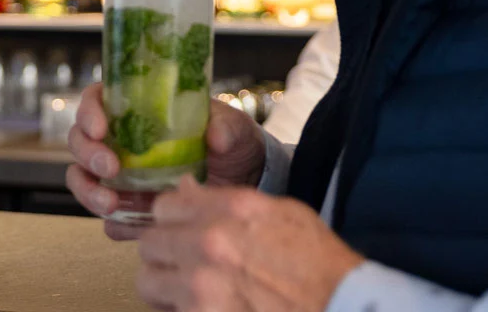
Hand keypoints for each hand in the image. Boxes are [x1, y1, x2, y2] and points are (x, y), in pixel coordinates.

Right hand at [65, 83, 267, 239]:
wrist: (244, 181)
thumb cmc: (231, 143)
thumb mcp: (234, 127)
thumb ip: (224, 127)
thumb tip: (215, 137)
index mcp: (137, 109)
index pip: (96, 100)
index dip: (89, 112)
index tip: (100, 128)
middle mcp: (121, 140)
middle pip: (80, 141)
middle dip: (88, 155)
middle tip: (111, 167)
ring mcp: (121, 176)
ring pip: (83, 179)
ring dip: (88, 192)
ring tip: (110, 204)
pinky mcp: (131, 206)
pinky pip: (108, 217)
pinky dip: (114, 222)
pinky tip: (131, 224)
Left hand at [130, 177, 361, 311]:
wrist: (340, 308)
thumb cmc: (318, 264)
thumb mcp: (282, 213)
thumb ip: (226, 199)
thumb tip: (185, 188)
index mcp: (230, 211)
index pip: (165, 205)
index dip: (172, 218)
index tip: (180, 228)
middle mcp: (209, 245)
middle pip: (149, 242)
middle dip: (164, 252)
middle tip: (183, 262)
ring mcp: (201, 289)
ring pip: (148, 281)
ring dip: (164, 285)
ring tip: (188, 291)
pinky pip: (167, 311)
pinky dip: (179, 310)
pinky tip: (201, 308)